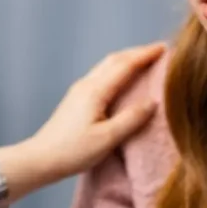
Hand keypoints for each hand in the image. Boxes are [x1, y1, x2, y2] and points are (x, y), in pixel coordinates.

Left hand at [25, 42, 164, 178]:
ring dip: (127, 60)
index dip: (145, 55)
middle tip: (158, 52)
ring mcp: (79, 90)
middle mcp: (86, 84)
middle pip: (114, 59)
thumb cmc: (74, 151)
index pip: (125, 65)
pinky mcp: (76, 98)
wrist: (41, 159)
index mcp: (95, 91)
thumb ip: (131, 118)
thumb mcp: (107, 138)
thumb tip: (153, 101)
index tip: (165, 48)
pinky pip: (101, 75)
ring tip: (145, 61)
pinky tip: (124, 79)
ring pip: (106, 66)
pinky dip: (117, 70)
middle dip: (137, 52)